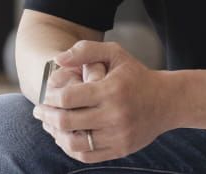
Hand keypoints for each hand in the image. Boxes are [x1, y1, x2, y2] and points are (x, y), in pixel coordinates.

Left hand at [33, 40, 171, 163]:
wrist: (166, 101)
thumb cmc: (136, 74)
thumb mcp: (115, 54)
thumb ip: (86, 50)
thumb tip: (58, 59)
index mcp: (111, 90)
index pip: (69, 98)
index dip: (50, 97)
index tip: (44, 95)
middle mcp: (114, 115)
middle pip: (67, 122)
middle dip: (47, 116)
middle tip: (39, 110)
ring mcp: (117, 135)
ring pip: (73, 143)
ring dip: (55, 134)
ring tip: (49, 124)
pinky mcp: (120, 149)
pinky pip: (86, 155)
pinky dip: (70, 147)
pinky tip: (65, 136)